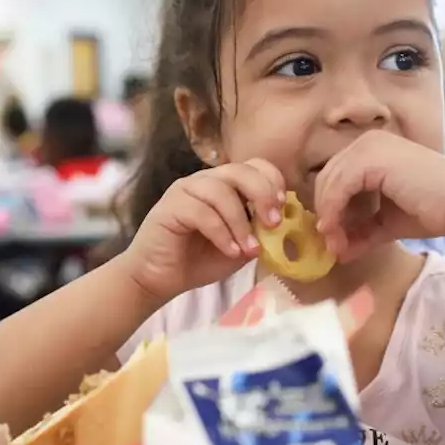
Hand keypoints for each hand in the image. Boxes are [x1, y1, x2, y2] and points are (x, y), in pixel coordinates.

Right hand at [118, 159, 287, 305]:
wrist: (160, 278)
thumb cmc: (199, 260)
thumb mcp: (240, 245)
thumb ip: (259, 232)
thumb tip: (285, 223)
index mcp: (225, 185)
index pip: (254, 166)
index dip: (272, 182)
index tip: (283, 209)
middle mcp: (205, 181)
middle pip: (240, 170)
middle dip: (262, 194)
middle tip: (274, 223)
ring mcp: (185, 190)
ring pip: (220, 191)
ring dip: (241, 222)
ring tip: (249, 249)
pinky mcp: (170, 206)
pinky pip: (202, 212)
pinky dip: (222, 233)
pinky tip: (230, 251)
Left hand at [314, 131, 444, 259]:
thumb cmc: (433, 212)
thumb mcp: (387, 222)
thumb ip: (362, 231)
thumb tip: (338, 250)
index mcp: (372, 150)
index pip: (335, 178)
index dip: (329, 209)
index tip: (334, 240)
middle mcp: (368, 141)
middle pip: (326, 179)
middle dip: (325, 215)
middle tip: (332, 246)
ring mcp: (369, 145)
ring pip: (328, 182)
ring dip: (328, 217)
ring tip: (337, 246)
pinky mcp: (371, 157)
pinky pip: (338, 186)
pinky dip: (333, 212)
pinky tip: (339, 235)